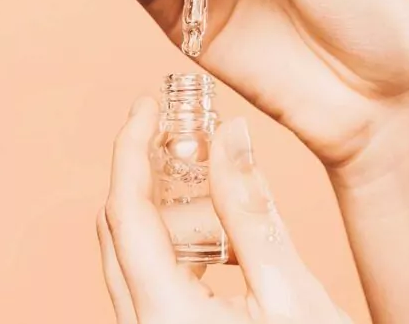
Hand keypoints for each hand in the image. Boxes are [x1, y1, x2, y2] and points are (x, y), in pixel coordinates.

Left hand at [96, 97, 352, 323]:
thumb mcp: (290, 288)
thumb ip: (251, 209)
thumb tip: (230, 135)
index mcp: (165, 317)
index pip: (124, 214)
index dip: (130, 150)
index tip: (146, 106)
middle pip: (118, 232)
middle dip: (144, 175)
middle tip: (178, 132)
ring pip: (134, 257)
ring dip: (166, 212)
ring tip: (210, 182)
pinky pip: (155, 279)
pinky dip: (179, 246)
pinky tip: (220, 234)